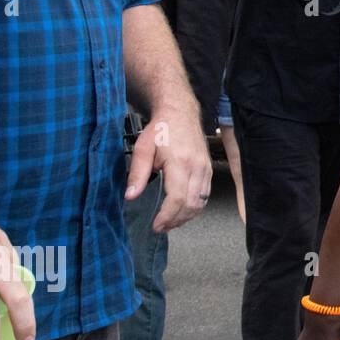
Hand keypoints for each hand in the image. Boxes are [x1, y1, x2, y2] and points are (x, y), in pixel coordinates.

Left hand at [125, 108, 211, 232]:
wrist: (180, 113)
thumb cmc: (162, 129)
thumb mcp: (142, 148)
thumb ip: (137, 174)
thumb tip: (130, 196)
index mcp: (180, 162)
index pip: (177, 198)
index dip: (167, 216)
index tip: (156, 225)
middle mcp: (197, 167)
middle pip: (191, 204)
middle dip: (176, 220)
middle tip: (161, 227)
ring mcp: (205, 168)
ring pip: (201, 202)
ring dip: (186, 216)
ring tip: (170, 222)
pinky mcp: (208, 169)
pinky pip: (205, 195)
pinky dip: (194, 207)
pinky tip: (182, 210)